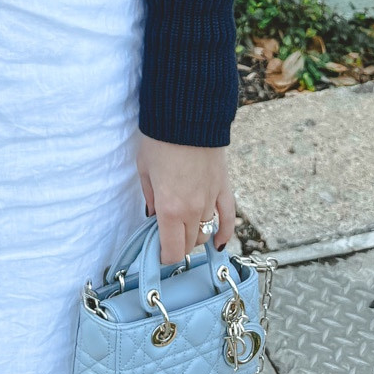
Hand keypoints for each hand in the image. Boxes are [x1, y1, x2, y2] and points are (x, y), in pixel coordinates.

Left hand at [136, 136, 235, 268]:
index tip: (158, 255)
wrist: (187, 115)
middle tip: (167, 239)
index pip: (172, 251)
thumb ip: (150, 198)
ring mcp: (210, 200)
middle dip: (177, 247)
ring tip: (184, 232)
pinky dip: (225, 232)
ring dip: (195, 237)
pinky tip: (219, 242)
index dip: (164, 258)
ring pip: (205, 233)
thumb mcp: (144, 170)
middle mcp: (192, 210)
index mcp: (169, 209)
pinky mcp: (223, 188)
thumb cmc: (160, 140)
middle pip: (188, 244)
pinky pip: (229, 218)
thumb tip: (153, 217)